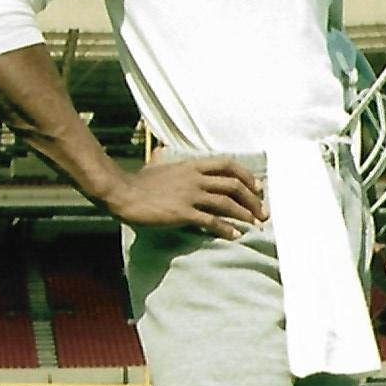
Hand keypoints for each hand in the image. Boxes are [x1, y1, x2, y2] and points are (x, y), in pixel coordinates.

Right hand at [104, 155, 265, 238]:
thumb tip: (161, 150)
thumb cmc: (138, 181)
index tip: (257, 187)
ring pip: (226, 203)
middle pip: (233, 185)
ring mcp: (190, 195)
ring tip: (255, 225)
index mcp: (192, 165)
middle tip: (262, 212)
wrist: (123, 193)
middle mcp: (195, 178)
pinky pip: (211, 220)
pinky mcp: (183, 212)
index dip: (247, 175)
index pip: (228, 165)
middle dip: (252, 199)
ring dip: (244, 214)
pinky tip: (235, 235)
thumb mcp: (155, 164)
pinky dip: (226, 228)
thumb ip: (164, 158)